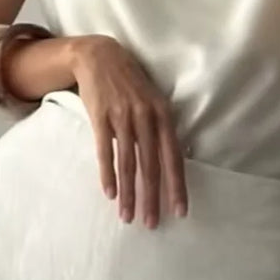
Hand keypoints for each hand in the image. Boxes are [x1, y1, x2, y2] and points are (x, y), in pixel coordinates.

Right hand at [68, 35, 187, 227]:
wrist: (99, 56)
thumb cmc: (130, 82)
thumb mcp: (153, 100)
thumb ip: (162, 128)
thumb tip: (174, 160)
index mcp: (163, 115)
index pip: (174, 158)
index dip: (177, 186)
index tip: (179, 212)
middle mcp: (145, 117)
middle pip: (151, 166)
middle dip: (152, 198)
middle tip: (151, 223)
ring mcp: (122, 117)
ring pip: (128, 163)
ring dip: (129, 193)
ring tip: (127, 216)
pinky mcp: (100, 117)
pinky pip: (105, 151)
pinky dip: (108, 174)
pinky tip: (110, 193)